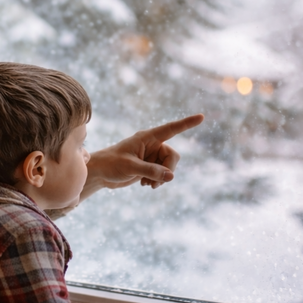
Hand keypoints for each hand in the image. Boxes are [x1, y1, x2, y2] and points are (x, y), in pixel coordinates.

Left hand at [83, 114, 203, 197]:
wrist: (100, 173)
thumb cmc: (111, 164)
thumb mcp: (130, 167)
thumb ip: (150, 171)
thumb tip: (171, 177)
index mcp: (147, 137)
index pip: (171, 129)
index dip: (187, 123)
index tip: (201, 117)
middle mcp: (152, 144)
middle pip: (173, 156)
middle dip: (168, 170)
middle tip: (156, 182)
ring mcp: (151, 156)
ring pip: (169, 167)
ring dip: (162, 178)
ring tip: (147, 184)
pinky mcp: (149, 166)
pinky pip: (163, 174)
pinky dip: (157, 181)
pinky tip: (145, 184)